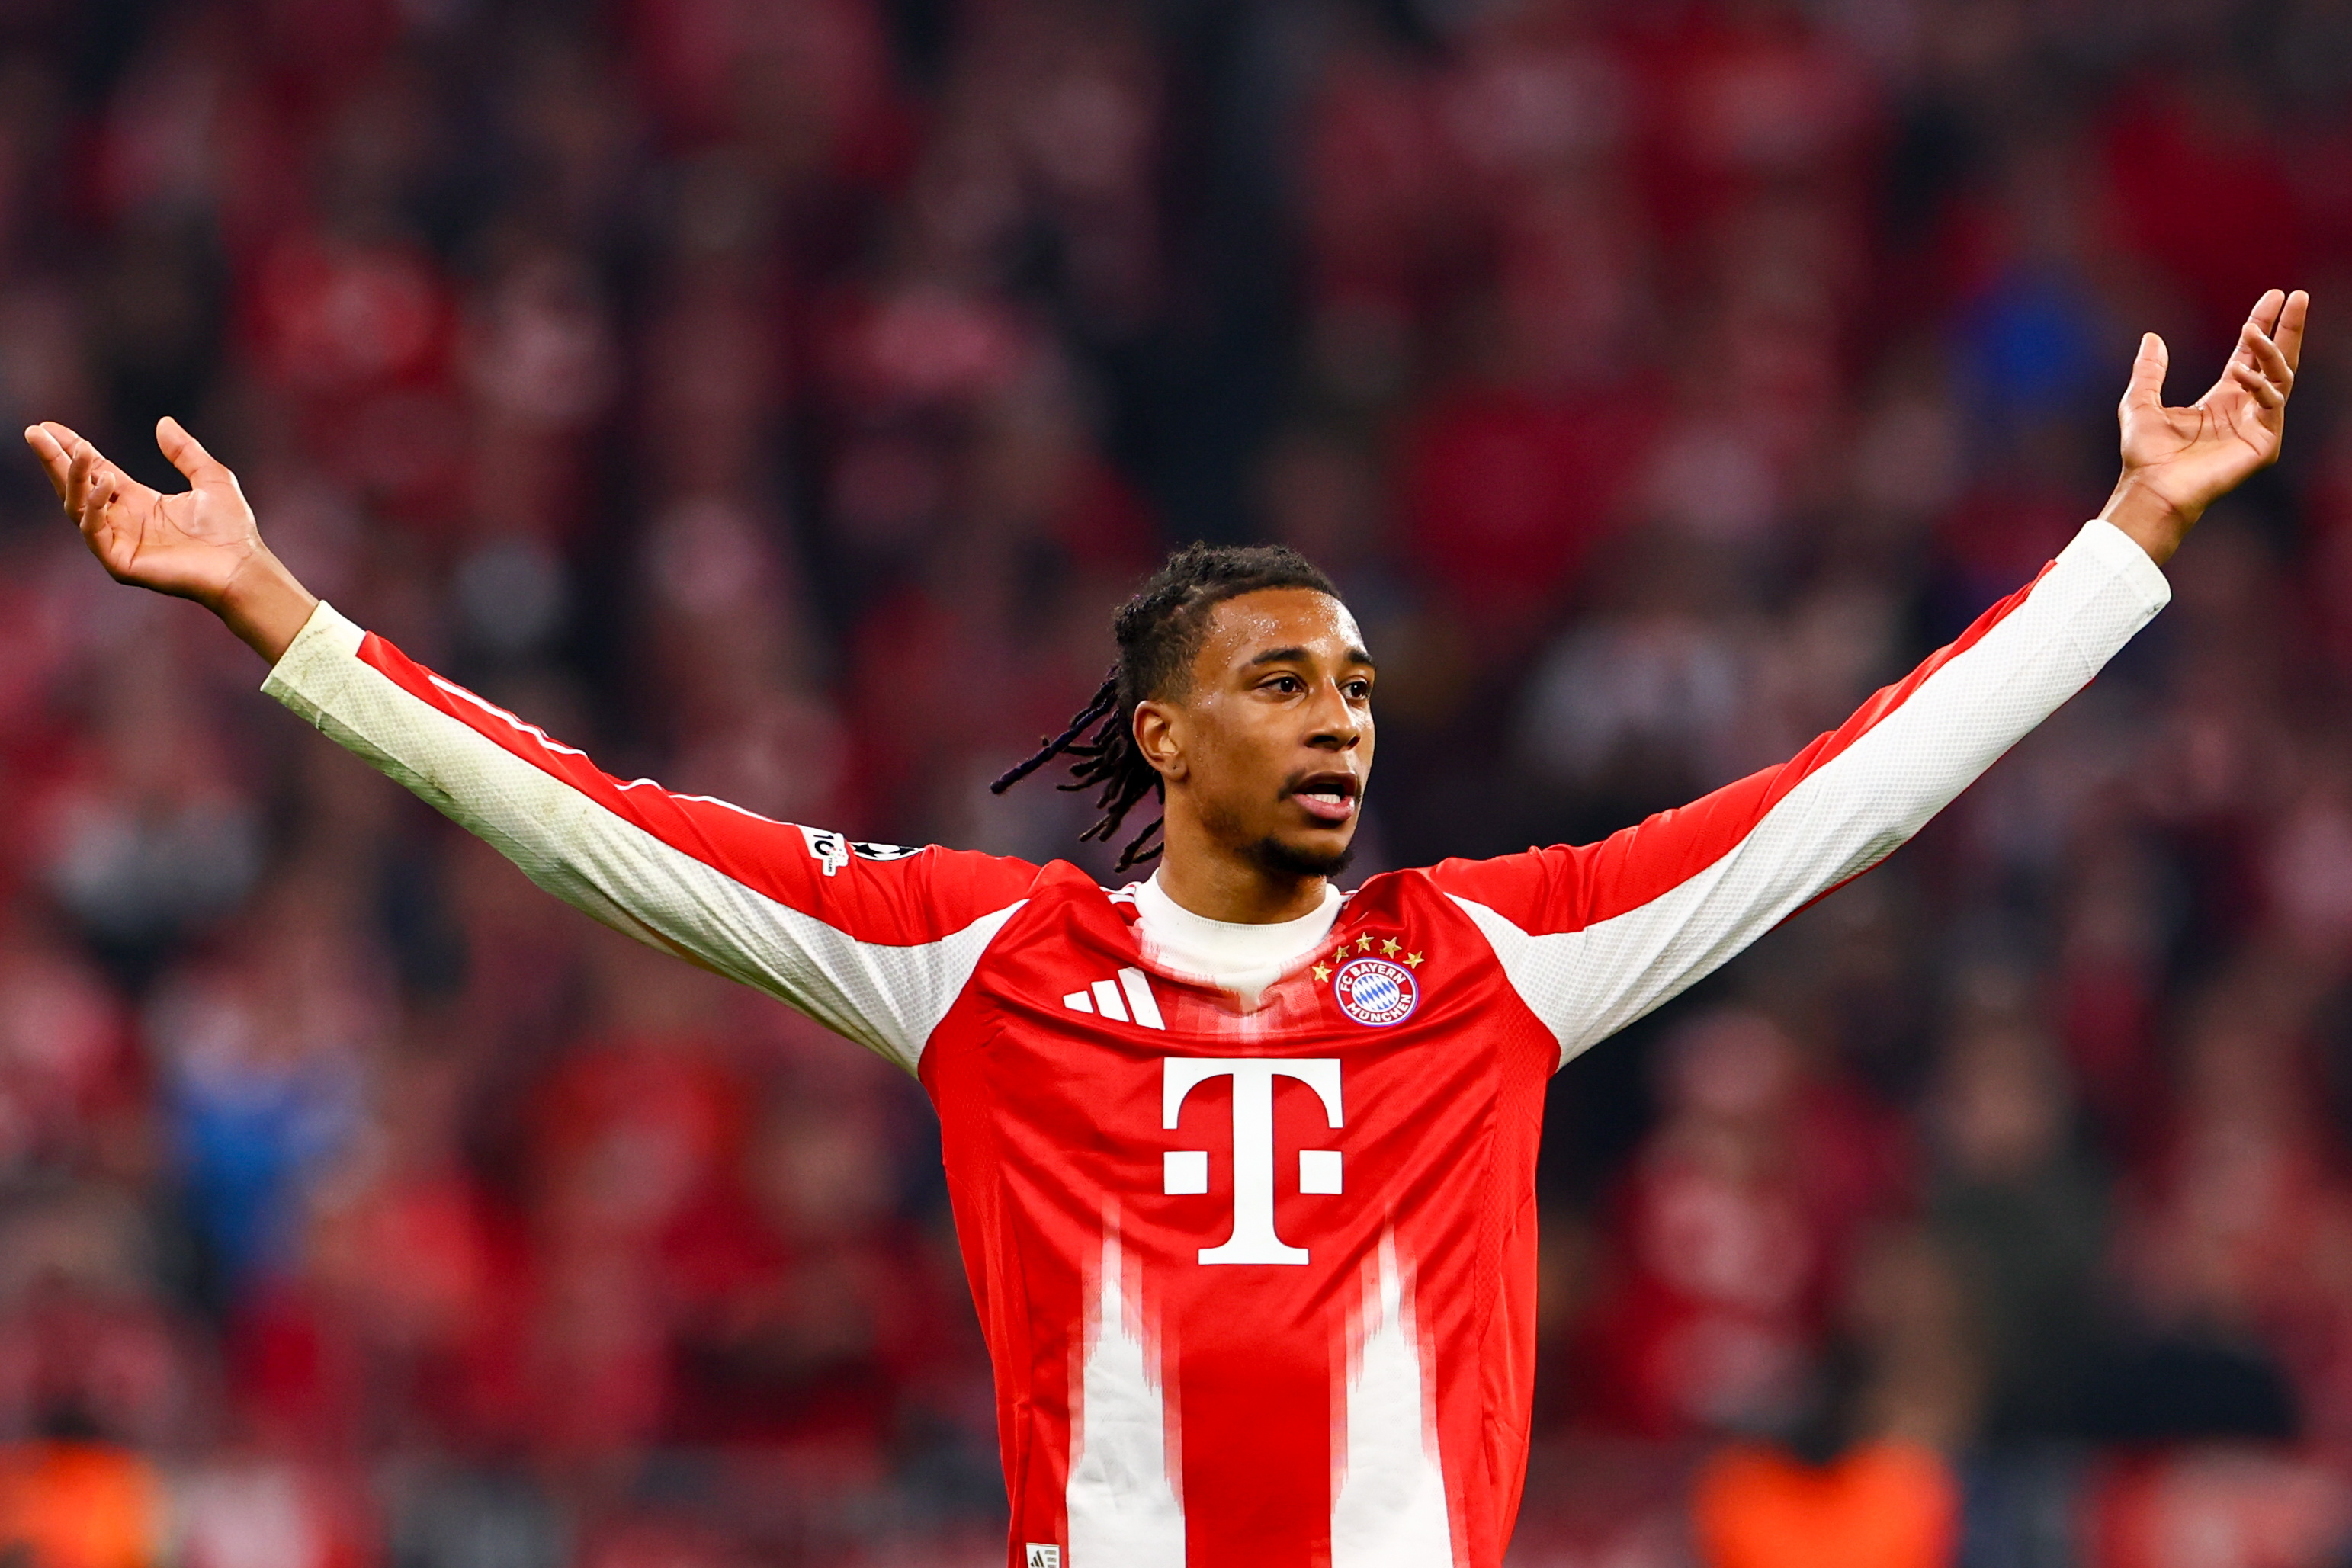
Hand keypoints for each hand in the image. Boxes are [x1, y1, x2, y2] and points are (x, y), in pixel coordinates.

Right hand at [23, 418, 316, 661]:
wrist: (242, 565)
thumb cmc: (232, 530)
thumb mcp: (211, 478)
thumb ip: (185, 452)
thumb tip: (163, 422)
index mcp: (139, 503)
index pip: (96, 472)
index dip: (74, 449)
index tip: (50, 426)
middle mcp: (123, 521)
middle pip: (77, 486)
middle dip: (55, 459)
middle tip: (35, 431)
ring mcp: (118, 543)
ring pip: (77, 506)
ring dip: (74, 477)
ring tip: (80, 450)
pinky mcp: (119, 562)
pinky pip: (93, 530)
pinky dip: (93, 505)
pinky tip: (105, 481)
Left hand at [2099, 288, 2307, 564]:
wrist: (2151, 488)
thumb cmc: (2145, 455)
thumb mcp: (2140, 402)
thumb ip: (2149, 370)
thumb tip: (2151, 337)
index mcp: (2222, 398)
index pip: (2250, 355)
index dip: (2262, 325)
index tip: (2273, 296)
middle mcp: (2244, 408)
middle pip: (2276, 360)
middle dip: (2289, 329)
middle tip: (2299, 296)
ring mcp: (2257, 425)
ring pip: (2280, 377)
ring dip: (2271, 350)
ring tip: (2253, 329)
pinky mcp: (2264, 443)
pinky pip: (2273, 404)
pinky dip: (2261, 386)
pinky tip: (2242, 374)